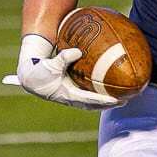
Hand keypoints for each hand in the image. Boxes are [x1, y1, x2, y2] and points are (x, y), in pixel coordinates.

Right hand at [5, 34, 120, 110]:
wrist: (30, 78)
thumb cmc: (40, 71)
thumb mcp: (51, 64)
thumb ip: (64, 58)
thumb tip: (78, 51)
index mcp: (68, 95)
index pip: (90, 100)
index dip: (104, 101)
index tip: (117, 100)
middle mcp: (72, 99)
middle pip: (95, 105)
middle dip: (110, 104)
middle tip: (126, 100)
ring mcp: (72, 98)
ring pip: (93, 103)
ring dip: (107, 102)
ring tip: (123, 98)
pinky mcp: (72, 94)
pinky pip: (90, 96)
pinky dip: (100, 96)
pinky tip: (110, 89)